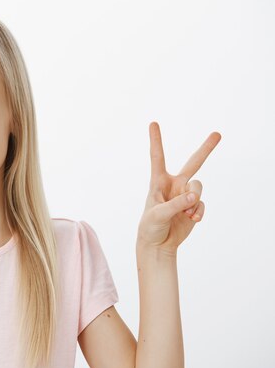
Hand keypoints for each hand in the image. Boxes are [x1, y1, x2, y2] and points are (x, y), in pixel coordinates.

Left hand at [136, 122, 221, 255]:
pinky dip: (199, 212)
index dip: (156, 140)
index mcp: (158, 182)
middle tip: (217, 134)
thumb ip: (176, 204)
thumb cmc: (150, 227)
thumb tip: (194, 196)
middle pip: (193, 163)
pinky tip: (193, 220)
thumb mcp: (158, 214)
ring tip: (186, 214)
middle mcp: (173, 185)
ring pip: (198, 188)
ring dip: (195, 201)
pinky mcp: (194, 207)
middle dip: (206, 149)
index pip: (157, 157)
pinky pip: (202, 204)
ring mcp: (185, 195)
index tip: (153, 123)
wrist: (158, 244)